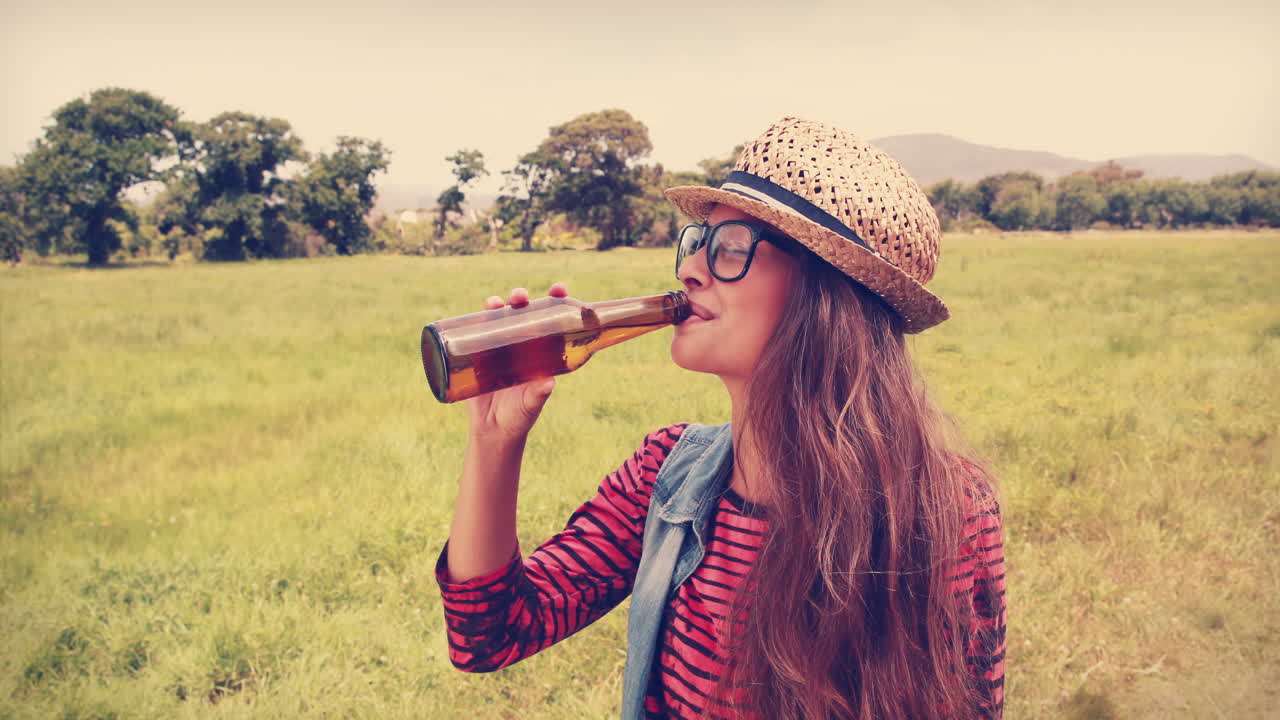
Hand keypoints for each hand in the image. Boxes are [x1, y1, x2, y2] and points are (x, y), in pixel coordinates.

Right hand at [465, 282, 567, 440]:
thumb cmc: (519, 417)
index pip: (549, 320)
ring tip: (496, 303)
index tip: (559, 288)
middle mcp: (519, 345)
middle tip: (520, 296)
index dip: (555, 302)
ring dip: (497, 304)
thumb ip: (538, 395)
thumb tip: (548, 383)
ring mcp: (497, 348)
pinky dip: (474, 320)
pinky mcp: (476, 356)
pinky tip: (477, 313)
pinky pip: (474, 333)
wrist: (493, 431)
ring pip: (497, 318)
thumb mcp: (530, 405)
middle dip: (521, 298)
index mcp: (540, 351)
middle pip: (521, 312)